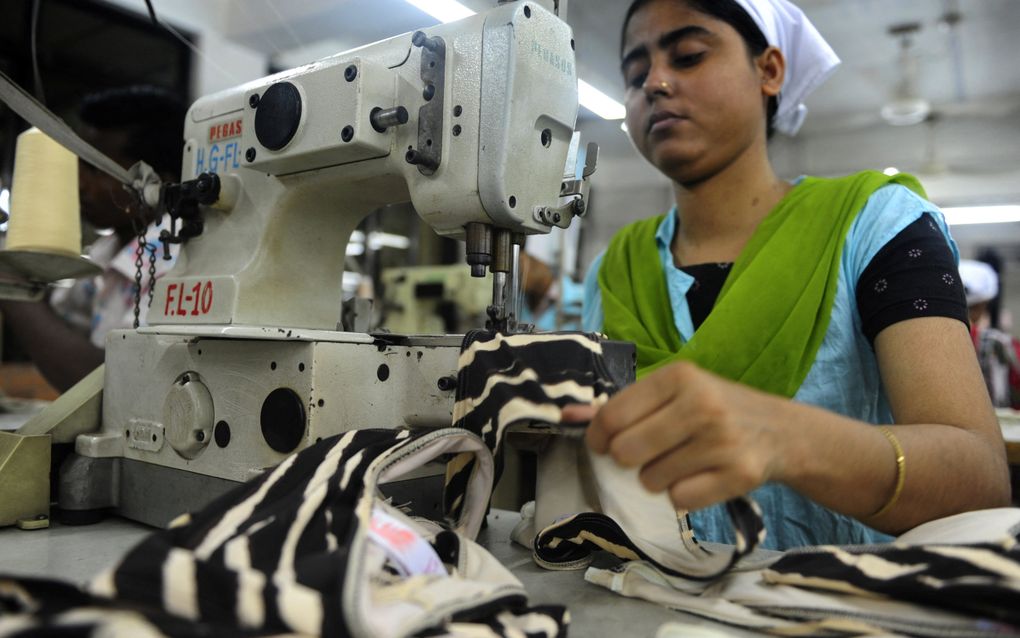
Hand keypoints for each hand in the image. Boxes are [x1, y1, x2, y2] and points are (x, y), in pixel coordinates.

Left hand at [561, 361, 791, 510]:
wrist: (781, 431)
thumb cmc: (714, 409)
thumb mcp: (671, 394)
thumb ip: (619, 406)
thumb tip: (565, 415)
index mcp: (679, 376)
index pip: (612, 416)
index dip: (599, 438)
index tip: (607, 444)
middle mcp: (701, 404)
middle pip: (626, 452)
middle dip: (630, 460)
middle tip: (652, 453)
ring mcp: (722, 440)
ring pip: (650, 480)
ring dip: (658, 479)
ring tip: (682, 462)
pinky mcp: (738, 475)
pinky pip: (679, 500)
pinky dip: (683, 496)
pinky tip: (700, 477)